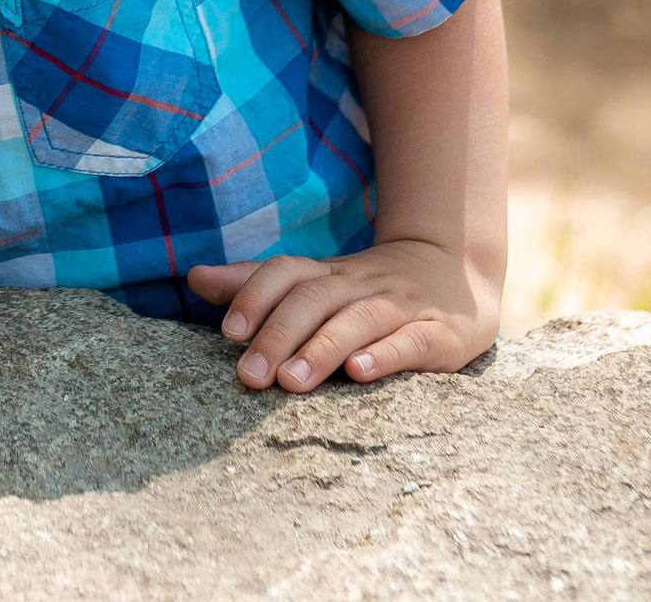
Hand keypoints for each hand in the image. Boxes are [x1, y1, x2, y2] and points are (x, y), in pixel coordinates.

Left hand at [186, 237, 498, 392]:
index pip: (285, 272)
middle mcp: (359, 285)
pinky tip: (360, 372)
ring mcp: (400, 307)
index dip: (255, 296)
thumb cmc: (366, 288)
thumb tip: (194, 276)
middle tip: (249, 375)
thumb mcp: (314, 281)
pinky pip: (412, 341)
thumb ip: (256, 283)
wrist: (456, 269)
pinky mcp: (441, 333)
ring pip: (356, 321)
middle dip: (278, 335)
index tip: (228, 332)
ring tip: (291, 380)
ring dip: (321, 348)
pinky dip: (385, 355)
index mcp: (326, 274)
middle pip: (313, 299)